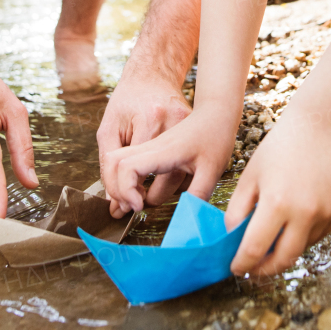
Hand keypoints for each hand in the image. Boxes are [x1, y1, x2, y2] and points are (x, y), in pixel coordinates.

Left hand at [96, 73, 193, 212]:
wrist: (153, 74)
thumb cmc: (128, 100)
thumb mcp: (109, 128)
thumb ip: (108, 165)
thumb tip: (115, 202)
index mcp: (151, 120)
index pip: (139, 171)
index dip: (128, 192)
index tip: (124, 203)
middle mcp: (175, 124)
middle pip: (167, 182)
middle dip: (148, 197)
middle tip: (136, 200)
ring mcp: (192, 129)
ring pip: (182, 179)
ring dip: (164, 191)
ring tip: (148, 190)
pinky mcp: (200, 135)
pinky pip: (191, 168)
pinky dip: (178, 178)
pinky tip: (165, 175)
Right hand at [100, 108, 236, 217]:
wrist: (216, 110)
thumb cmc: (217, 136)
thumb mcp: (213, 169)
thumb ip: (198, 194)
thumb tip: (187, 219)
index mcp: (164, 150)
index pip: (128, 167)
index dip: (126, 190)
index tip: (139, 206)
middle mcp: (150, 145)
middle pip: (113, 163)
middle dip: (116, 189)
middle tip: (132, 208)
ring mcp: (148, 144)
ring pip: (116, 159)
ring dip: (119, 183)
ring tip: (136, 202)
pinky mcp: (150, 147)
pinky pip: (126, 160)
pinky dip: (126, 178)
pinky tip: (141, 190)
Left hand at [225, 118, 330, 276]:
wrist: (315, 130)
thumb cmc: (276, 151)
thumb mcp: (249, 179)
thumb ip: (237, 212)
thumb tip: (233, 243)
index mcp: (277, 203)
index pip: (256, 249)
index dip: (243, 264)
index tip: (235, 268)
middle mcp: (305, 213)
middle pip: (283, 260)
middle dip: (264, 269)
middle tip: (252, 269)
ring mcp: (325, 214)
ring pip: (300, 249)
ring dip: (283, 250)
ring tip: (270, 239)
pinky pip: (316, 236)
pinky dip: (301, 237)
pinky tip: (292, 220)